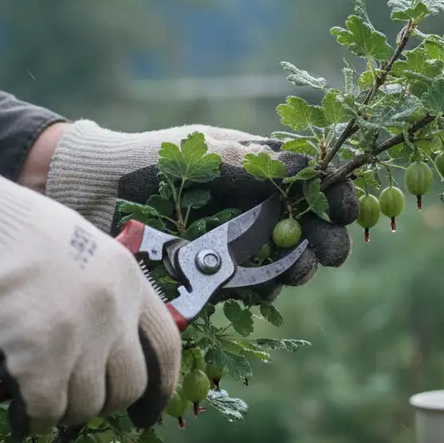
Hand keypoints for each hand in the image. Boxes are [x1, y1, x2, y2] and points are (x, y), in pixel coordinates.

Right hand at [0, 138, 180, 434]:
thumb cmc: (8, 234)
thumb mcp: (79, 251)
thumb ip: (101, 296)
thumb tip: (104, 354)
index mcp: (127, 277)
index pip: (165, 345)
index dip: (161, 386)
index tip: (148, 412)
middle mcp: (113, 309)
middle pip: (129, 385)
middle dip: (104, 403)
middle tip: (74, 401)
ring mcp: (78, 337)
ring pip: (86, 405)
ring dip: (62, 409)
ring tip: (33, 391)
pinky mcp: (38, 363)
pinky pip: (45, 413)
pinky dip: (30, 421)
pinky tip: (16, 414)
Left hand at [42, 121, 358, 290]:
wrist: (95, 195)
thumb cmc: (148, 161)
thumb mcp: (202, 153)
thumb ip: (253, 164)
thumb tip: (310, 164)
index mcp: (257, 169)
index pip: (311, 181)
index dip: (336, 195)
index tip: (348, 210)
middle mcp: (253, 205)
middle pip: (307, 226)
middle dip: (324, 241)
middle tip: (327, 254)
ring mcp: (236, 240)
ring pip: (285, 259)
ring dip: (298, 267)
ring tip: (292, 270)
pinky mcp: (216, 272)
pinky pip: (252, 286)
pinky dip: (265, 289)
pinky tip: (263, 287)